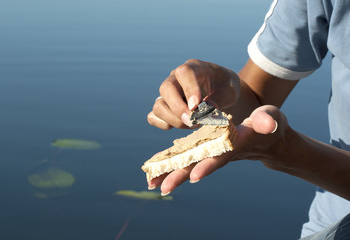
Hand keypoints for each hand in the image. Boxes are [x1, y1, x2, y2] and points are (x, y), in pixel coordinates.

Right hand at [147, 59, 239, 129]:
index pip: (184, 73)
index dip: (188, 89)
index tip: (197, 107)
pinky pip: (153, 117)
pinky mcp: (164, 107)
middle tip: (194, 122)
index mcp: (194, 68)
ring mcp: (168, 93)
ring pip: (158, 106)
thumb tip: (206, 110)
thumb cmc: (225, 87)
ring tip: (194, 124)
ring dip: (174, 120)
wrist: (221, 91)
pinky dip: (165, 124)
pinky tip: (182, 125)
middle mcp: (176, 78)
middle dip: (178, 109)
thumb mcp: (230, 90)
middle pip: (166, 89)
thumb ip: (219, 99)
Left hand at [147, 105, 288, 194]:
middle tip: (162, 188)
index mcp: (235, 144)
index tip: (194, 175)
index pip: (221, 156)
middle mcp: (221, 152)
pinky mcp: (207, 148)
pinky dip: (173, 163)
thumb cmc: (270, 125)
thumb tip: (267, 123)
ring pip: (190, 163)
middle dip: (180, 176)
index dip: (209, 165)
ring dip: (171, 173)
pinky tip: (158, 169)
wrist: (267, 138)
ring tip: (152, 183)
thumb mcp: (272, 119)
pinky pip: (188, 157)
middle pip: (199, 165)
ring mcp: (213, 152)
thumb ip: (267, 121)